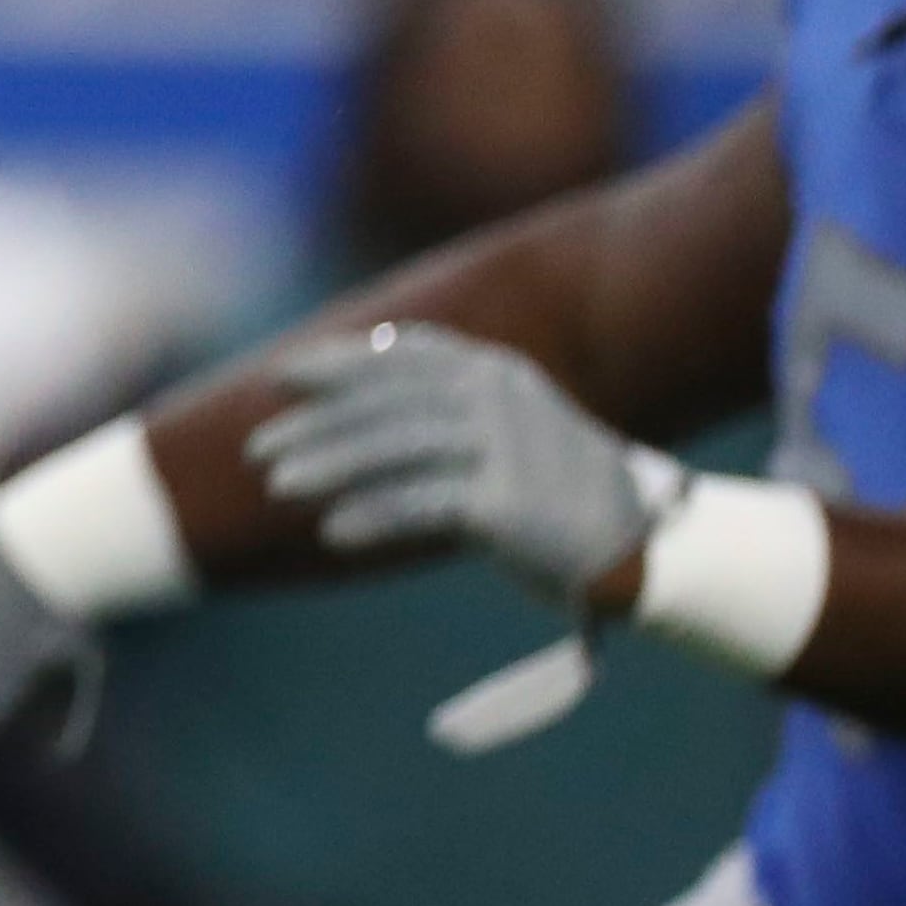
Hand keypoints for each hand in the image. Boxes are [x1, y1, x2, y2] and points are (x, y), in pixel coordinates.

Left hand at [248, 322, 679, 607]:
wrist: (649, 550)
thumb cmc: (564, 495)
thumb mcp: (510, 434)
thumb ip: (446, 413)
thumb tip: (364, 390)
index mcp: (500, 372)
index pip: (408, 355)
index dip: (343, 362)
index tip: (284, 376)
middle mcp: (501, 397)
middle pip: (387, 402)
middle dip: (317, 423)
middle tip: (256, 451)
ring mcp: (507, 446)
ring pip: (394, 447)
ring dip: (328, 464)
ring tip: (274, 486)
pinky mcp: (509, 503)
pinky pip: (422, 504)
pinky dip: (373, 515)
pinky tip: (333, 531)